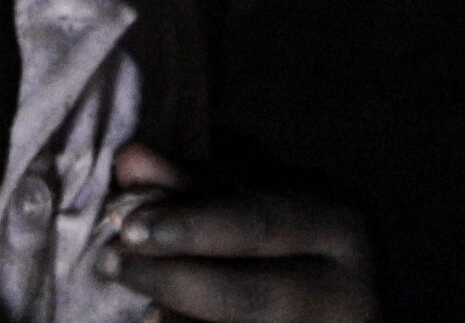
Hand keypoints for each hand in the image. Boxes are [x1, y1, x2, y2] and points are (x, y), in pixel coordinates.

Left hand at [95, 142, 379, 322]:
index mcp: (338, 224)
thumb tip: (129, 159)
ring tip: (137, 308)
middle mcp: (352, 288)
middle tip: (111, 264)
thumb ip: (187, 181)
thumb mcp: (245, 194)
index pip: (255, 224)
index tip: (126, 227)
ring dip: (179, 319)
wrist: (338, 293)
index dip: (188, 227)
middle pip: (247, 294)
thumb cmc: (281, 233)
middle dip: (171, 280)